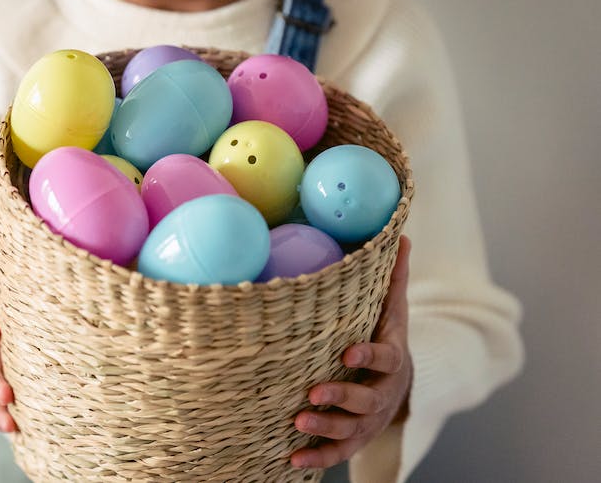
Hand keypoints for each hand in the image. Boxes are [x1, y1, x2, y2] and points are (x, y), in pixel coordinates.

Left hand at [290, 236, 412, 468]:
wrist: (399, 384)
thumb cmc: (387, 337)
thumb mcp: (394, 309)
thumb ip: (394, 277)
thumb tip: (401, 232)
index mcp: (391, 359)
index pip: (385, 359)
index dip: (368, 357)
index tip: (347, 351)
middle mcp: (383, 392)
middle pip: (368, 399)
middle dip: (342, 397)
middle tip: (314, 392)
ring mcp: (370, 418)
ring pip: (352, 429)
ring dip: (326, 429)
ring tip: (298, 421)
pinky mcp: (356, 437)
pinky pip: (339, 452)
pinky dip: (318, 458)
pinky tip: (291, 461)